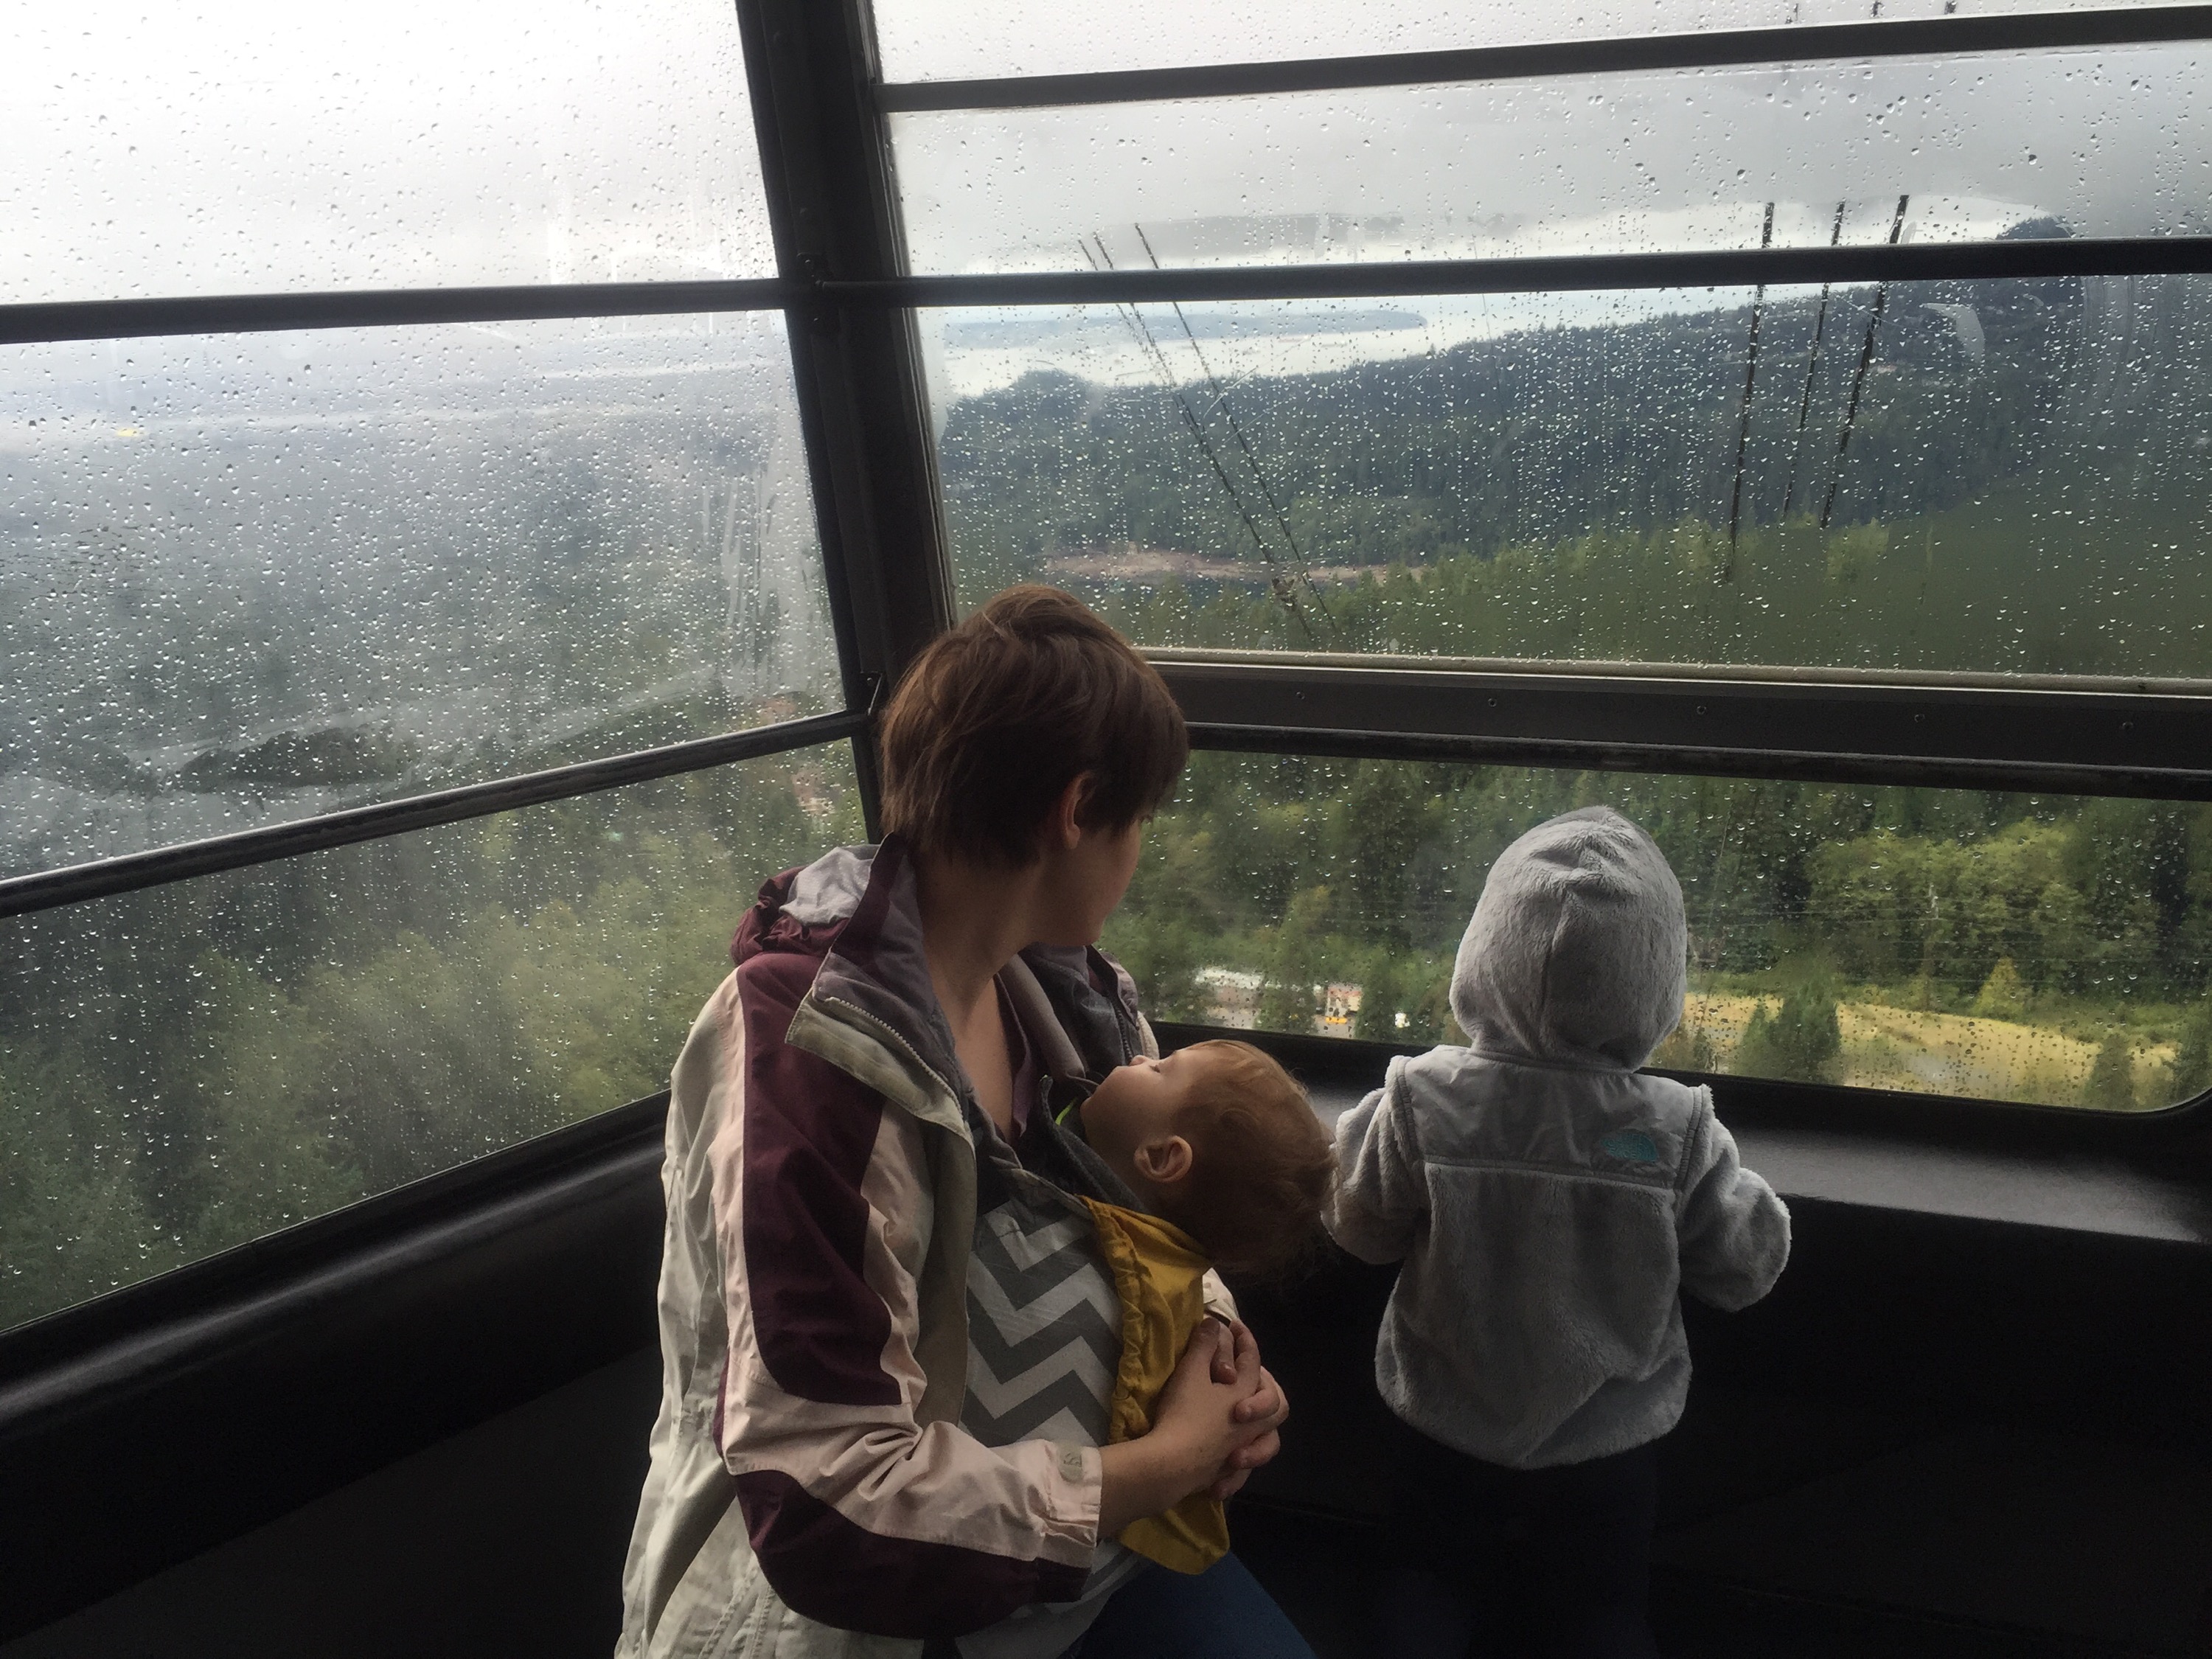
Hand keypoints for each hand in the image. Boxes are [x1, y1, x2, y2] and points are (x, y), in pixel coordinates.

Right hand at [1097, 1318, 1272, 1534]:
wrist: (1173, 1464)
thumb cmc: (1184, 1413)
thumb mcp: (1190, 1372)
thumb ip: (1203, 1346)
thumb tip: (1213, 1322)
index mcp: (1245, 1393)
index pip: (1252, 1360)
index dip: (1245, 1339)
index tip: (1235, 1326)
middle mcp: (1252, 1422)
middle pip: (1276, 1403)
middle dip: (1267, 1388)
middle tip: (1246, 1381)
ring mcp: (1243, 1449)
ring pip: (1269, 1441)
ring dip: (1259, 1430)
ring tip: (1240, 1426)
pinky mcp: (1229, 1473)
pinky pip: (1243, 1471)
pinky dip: (1238, 1468)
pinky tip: (1225, 1463)